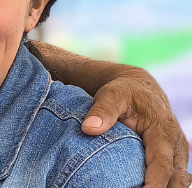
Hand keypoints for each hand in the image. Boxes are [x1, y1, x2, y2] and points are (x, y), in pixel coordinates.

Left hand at [82, 66, 190, 187]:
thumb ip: (102, 111)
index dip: (155, 183)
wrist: (138, 87)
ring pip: (176, 180)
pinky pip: (172, 177)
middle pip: (174, 178)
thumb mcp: (111, 95)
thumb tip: (88, 129)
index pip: (162, 165)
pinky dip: (162, 185)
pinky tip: (142, 187)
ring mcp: (176, 153)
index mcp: (163, 132)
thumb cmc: (124, 91)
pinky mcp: (171, 157)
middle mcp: (176, 145)